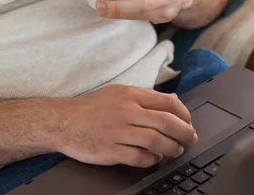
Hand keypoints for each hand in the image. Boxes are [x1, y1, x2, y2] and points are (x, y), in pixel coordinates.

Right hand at [52, 85, 196, 167]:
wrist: (63, 121)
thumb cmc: (91, 107)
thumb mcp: (118, 93)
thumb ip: (144, 97)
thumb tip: (173, 102)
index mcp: (130, 94)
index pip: (167, 103)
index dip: (184, 115)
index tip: (188, 123)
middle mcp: (126, 110)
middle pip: (167, 122)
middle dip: (184, 133)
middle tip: (190, 139)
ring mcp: (119, 131)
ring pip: (157, 141)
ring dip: (171, 149)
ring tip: (175, 151)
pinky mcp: (111, 150)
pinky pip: (139, 157)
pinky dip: (151, 161)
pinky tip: (154, 160)